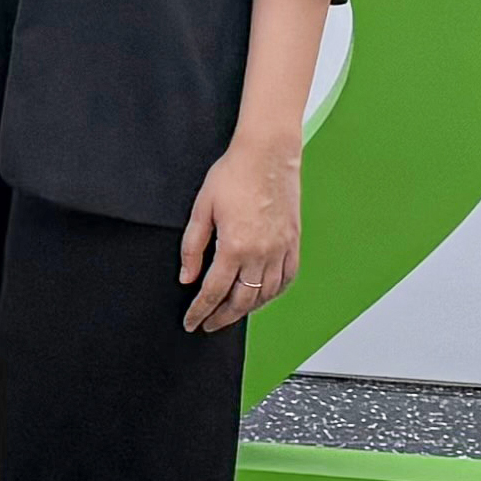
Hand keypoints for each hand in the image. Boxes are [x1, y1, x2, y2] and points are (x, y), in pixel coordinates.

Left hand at [179, 126, 301, 330]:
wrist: (267, 155)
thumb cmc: (232, 175)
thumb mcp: (201, 209)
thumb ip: (192, 247)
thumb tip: (187, 277)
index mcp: (235, 246)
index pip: (213, 292)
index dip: (200, 311)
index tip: (191, 323)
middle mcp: (261, 253)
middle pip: (241, 300)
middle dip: (222, 317)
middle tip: (208, 325)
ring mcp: (281, 249)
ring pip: (265, 294)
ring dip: (247, 309)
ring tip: (231, 314)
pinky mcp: (293, 242)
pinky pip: (286, 278)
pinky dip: (273, 293)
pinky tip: (262, 296)